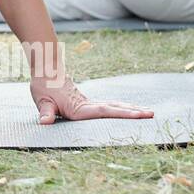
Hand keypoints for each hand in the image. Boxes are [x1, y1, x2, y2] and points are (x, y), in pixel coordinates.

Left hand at [30, 73, 153, 124]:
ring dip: (131, 109)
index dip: (119, 114)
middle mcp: (87, 105)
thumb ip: (45, 113)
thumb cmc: (44, 87)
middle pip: (113, 108)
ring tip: (149, 112)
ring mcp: (90, 103)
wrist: (47, 71)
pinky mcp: (89, 103)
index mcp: (78, 107)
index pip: (102, 112)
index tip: (135, 115)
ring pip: (114, 106)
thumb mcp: (42, 101)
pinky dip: (122, 108)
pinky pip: (109, 106)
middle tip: (151, 114)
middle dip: (133, 112)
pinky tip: (132, 110)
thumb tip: (44, 123)